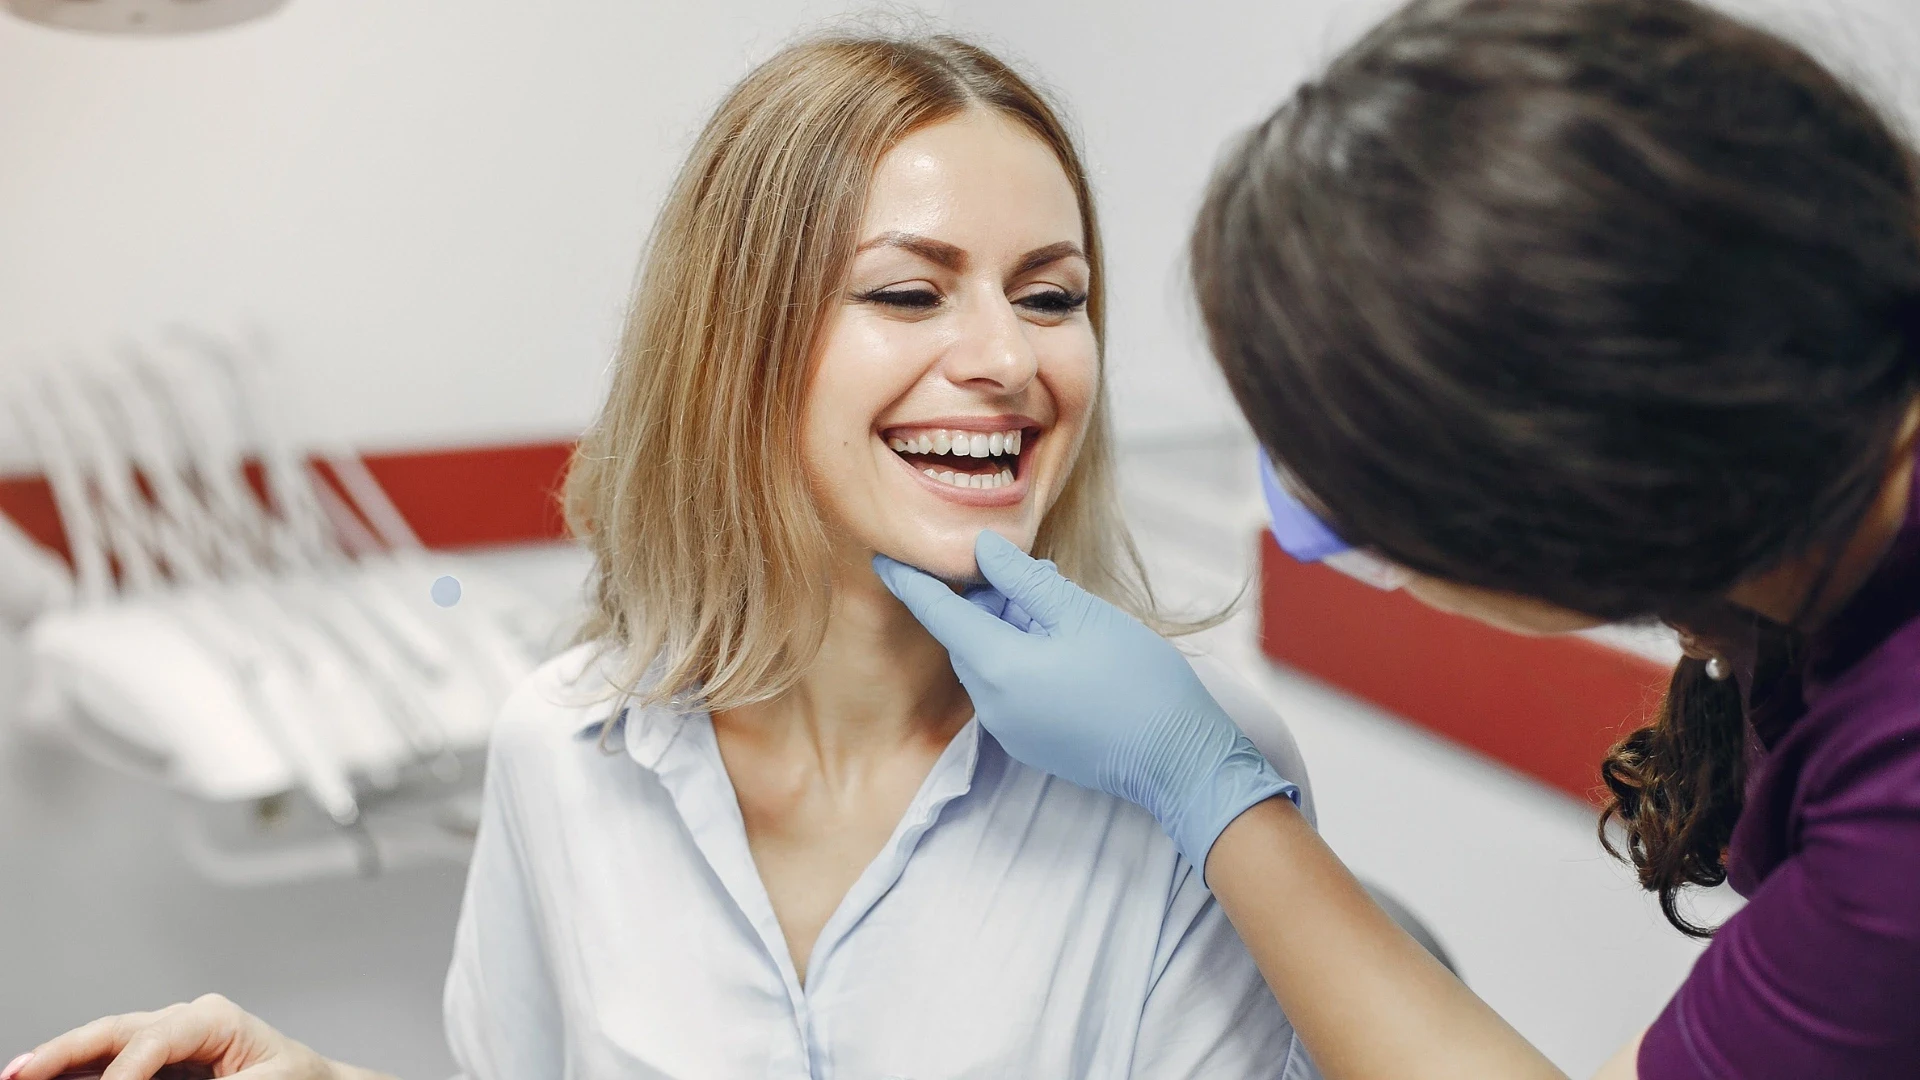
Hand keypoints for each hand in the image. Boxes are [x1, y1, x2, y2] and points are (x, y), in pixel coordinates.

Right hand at [11, 995, 338, 1079]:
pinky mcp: (160, 1061)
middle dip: (64, 1051)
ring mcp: (168, 1038)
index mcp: (215, 1017)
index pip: (153, 1039)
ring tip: (18, 1074)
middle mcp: (185, 1020)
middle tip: (20, 1072)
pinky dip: (80, 1073)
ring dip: (60, 1060)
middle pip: (114, 1030)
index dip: (123, 1072)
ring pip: (103, 1044)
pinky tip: (47, 1078)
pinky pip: (111, 1063)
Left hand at [873, 531, 1296, 872]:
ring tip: (1058, 606)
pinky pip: (1008, 690)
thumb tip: (980, 549)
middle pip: (966, 636)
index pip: (936, 613)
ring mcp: (1008, 730)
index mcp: (996, 665)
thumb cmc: (1134, 679)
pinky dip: (1021, 660)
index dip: (909, 580)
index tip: (882, 555)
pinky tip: (1065, 646)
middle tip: (1026, 571)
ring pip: (990, 662)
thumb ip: (1022, 579)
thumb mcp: (1079, 613)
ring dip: (1008, 629)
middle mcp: (990, 704)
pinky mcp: (1030, 744)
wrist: (1177, 759)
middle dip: (985, 600)